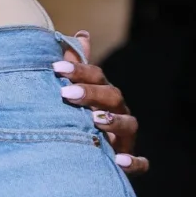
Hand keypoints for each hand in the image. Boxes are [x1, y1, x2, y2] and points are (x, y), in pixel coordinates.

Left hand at [54, 30, 146, 174]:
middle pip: (112, 96)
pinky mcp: (130, 162)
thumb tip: (81, 34)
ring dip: (113, 122)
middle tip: (66, 94)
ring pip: (129, 124)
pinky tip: (119, 160)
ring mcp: (126, 137)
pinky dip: (133, 162)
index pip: (96, 76)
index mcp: (104, 94)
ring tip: (95, 120)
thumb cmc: (80, 119)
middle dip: (91, 93)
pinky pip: (140, 163)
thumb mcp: (76, 93)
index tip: (55, 68)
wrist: (88, 157)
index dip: (78, 70)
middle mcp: (118, 112)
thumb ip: (77, 67)